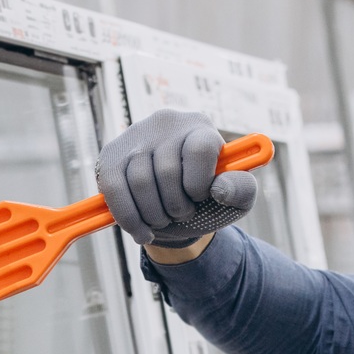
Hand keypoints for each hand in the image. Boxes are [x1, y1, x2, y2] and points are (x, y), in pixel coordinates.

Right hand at [96, 109, 258, 246]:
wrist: (176, 213)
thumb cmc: (208, 202)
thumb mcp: (236, 200)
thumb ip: (242, 190)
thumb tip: (220, 187)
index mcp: (200, 127)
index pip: (199, 149)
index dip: (199, 183)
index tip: (200, 196)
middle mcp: (166, 122)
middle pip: (166, 171)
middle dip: (175, 207)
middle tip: (181, 214)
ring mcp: (135, 136)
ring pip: (139, 182)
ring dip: (153, 215)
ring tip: (162, 220)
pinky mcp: (111, 154)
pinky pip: (113, 189)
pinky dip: (128, 218)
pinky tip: (141, 231)